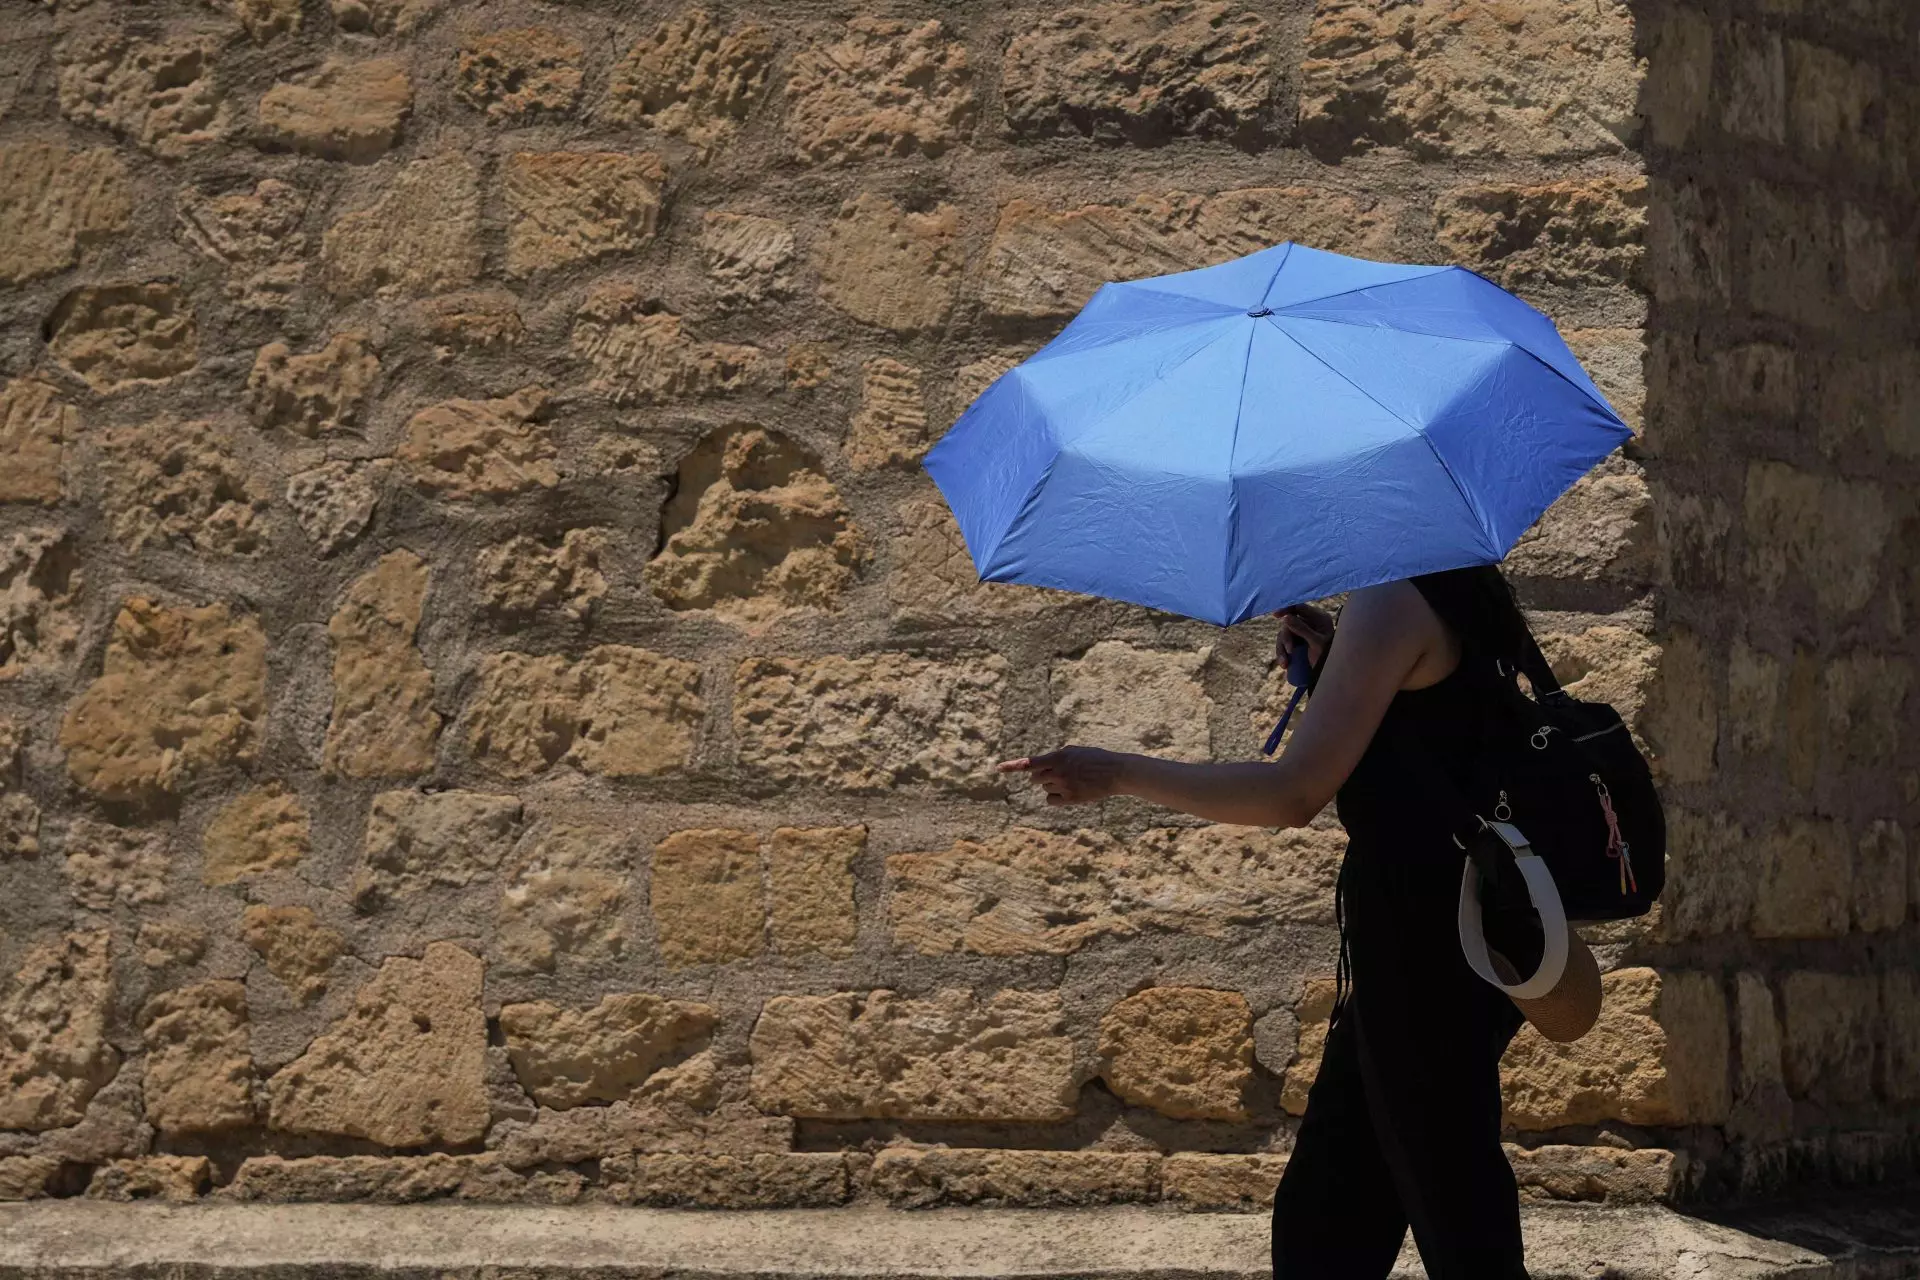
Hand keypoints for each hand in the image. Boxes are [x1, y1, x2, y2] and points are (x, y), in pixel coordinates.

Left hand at [997, 747, 1128, 805]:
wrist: (1116, 772)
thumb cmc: (1095, 759)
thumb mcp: (1075, 751)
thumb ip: (1056, 757)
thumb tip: (1040, 766)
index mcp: (1058, 757)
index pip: (1030, 763)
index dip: (1013, 766)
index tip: (998, 768)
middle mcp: (1058, 772)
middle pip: (1035, 779)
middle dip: (1042, 776)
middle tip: (1058, 773)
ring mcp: (1064, 786)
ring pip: (1044, 789)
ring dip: (1052, 785)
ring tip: (1072, 781)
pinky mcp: (1070, 799)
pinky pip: (1050, 800)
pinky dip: (1055, 798)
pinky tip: (1069, 793)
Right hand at [1274, 603, 1334, 669]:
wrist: (1331, 673)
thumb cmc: (1329, 657)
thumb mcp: (1316, 643)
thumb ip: (1303, 630)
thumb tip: (1286, 618)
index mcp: (1318, 618)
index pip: (1299, 607)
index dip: (1286, 608)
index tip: (1276, 615)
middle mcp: (1309, 623)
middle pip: (1288, 623)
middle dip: (1286, 638)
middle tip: (1290, 651)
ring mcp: (1302, 632)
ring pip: (1283, 634)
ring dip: (1281, 649)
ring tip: (1285, 664)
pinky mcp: (1296, 642)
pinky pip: (1283, 644)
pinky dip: (1282, 654)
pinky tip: (1285, 665)